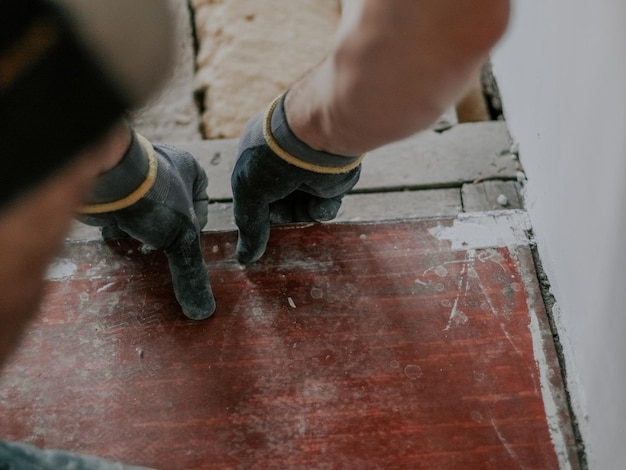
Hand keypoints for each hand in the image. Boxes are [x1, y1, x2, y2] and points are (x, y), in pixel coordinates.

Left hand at [79, 131, 213, 319]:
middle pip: (171, 214)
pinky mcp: (110, 191)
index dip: (195, 228)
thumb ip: (192, 270)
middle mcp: (162, 171)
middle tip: (161, 249)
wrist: (102, 178)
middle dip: (164, 235)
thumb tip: (203, 309)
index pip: (201, 206)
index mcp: (189, 170)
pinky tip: (118, 239)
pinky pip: (120, 216)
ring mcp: (134, 180)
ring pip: (145, 216)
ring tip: (138, 246)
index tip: (185, 243)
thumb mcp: (182, 237)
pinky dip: (119, 230)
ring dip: (141, 234)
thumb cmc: (153, 196)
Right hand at [231, 93, 362, 263]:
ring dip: (302, 215)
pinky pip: (324, 206)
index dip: (255, 214)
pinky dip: (322, 209)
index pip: (252, 195)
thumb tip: (244, 258)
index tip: (257, 232)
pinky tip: (320, 202)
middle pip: (278, 206)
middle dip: (282, 216)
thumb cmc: (273, 157)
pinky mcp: (332, 180)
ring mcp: (308, 172)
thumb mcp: (249, 191)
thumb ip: (249, 224)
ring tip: (303, 205)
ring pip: (302, 209)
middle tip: (283, 221)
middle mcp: (282, 164)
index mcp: (256, 157)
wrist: (320, 136)